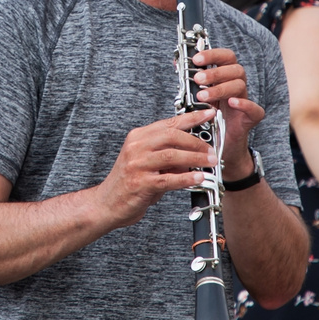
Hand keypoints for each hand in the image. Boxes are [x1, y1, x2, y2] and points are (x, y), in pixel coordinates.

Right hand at [94, 112, 217, 228]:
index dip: (192, 118)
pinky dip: (186, 178)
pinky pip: (168, 179)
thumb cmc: (130, 183)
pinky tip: (198, 178)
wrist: (106, 204)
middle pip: (172, 136)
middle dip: (196, 142)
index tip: (209, 114)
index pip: (169, 123)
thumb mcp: (149, 163)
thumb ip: (170, 156)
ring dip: (195, 158)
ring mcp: (137, 164)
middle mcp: (136, 147)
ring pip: (172, 155)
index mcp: (138, 137)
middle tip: (212, 150)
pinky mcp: (140, 183)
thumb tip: (195, 152)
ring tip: (210, 162)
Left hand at [191, 47, 265, 172]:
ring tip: (202, 97)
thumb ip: (190, 81)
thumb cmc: (207, 118)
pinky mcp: (250, 118)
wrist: (217, 148)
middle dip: (215, 73)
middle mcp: (237, 86)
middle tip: (197, 80)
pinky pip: (254, 108)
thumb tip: (177, 62)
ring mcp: (244, 101)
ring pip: (240, 86)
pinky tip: (231, 103)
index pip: (225, 57)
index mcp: (226, 77)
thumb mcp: (196, 97)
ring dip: (220, 89)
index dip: (213, 54)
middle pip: (234, 69)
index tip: (196, 59)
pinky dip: (244, 104)